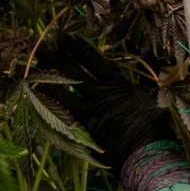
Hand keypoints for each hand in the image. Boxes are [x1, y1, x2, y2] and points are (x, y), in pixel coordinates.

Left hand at [33, 37, 175, 176]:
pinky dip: (49, 100)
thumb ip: (133, 94)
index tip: (65, 37)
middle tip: (41, 44)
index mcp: (118, 85)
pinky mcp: (83, 128)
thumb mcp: (148, 104)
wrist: (147, 152)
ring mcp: (89, 110)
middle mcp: (101, 93)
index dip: (77, 47)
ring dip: (47, 76)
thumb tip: (135, 90)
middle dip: (56, 56)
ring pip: (63, 89)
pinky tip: (36, 92)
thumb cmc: (155, 129)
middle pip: (73, 71)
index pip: (94, 60)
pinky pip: (62, 111)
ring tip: (34, 64)